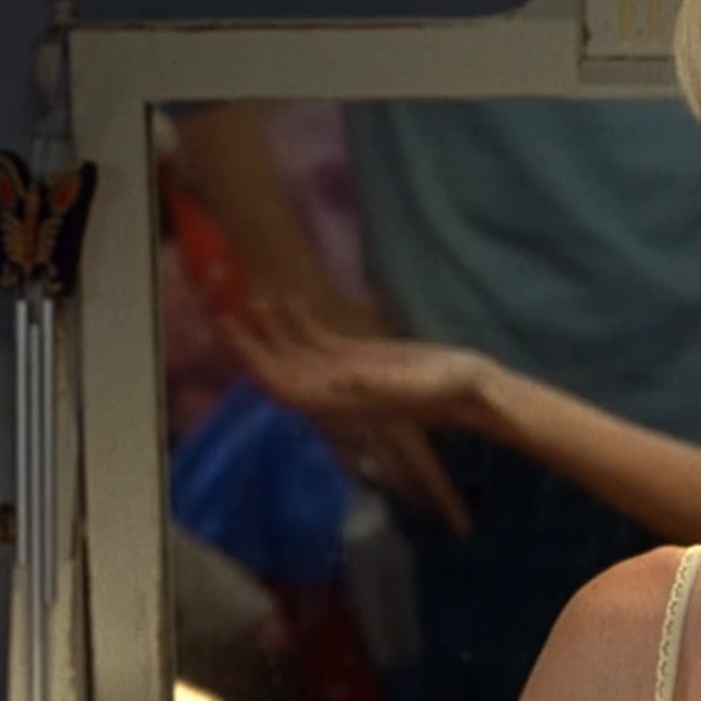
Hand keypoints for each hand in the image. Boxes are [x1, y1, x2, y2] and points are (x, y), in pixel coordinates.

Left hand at [219, 297, 497, 423]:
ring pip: (296, 353)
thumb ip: (379, 387)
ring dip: (271, 330)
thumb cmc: (451, 390)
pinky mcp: (359, 357)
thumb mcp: (418, 385)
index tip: (232, 334)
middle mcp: (335, 390)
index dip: (254, 362)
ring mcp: (345, 372)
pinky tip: (288, 301)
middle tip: (225, 311)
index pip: (284, 387)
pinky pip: (319, 341)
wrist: (475, 389)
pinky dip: (300, 323)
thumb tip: (339, 380)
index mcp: (342, 401)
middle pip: (281, 369)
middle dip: (251, 344)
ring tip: (251, 299)